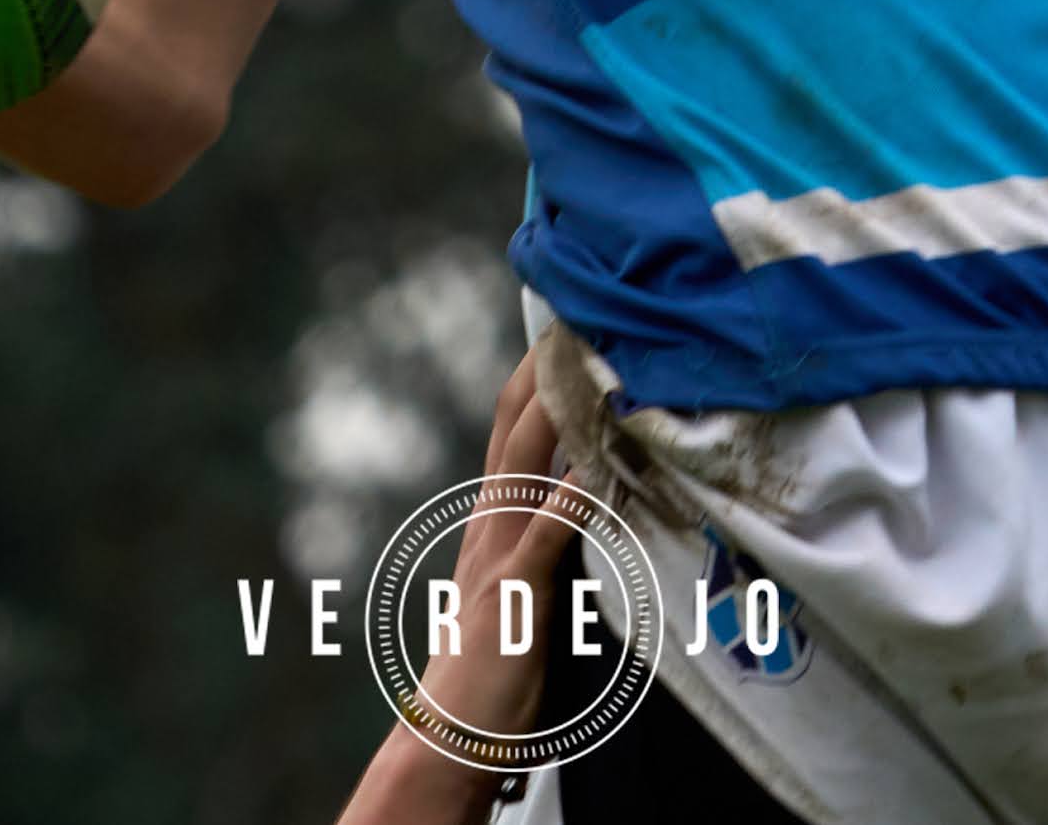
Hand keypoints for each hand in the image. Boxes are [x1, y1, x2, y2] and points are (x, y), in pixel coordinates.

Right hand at [343, 360, 587, 824]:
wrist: (450, 736)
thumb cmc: (497, 670)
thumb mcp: (523, 588)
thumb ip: (550, 540)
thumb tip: (595, 494)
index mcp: (493, 519)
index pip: (513, 427)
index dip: (538, 373)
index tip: (569, 321)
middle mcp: (491, 524)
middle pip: (516, 427)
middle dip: (547, 368)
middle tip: (582, 311)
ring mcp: (500, 556)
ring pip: (528, 464)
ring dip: (562, 411)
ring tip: (593, 360)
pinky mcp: (515, 595)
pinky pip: (547, 536)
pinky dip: (572, 497)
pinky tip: (597, 465)